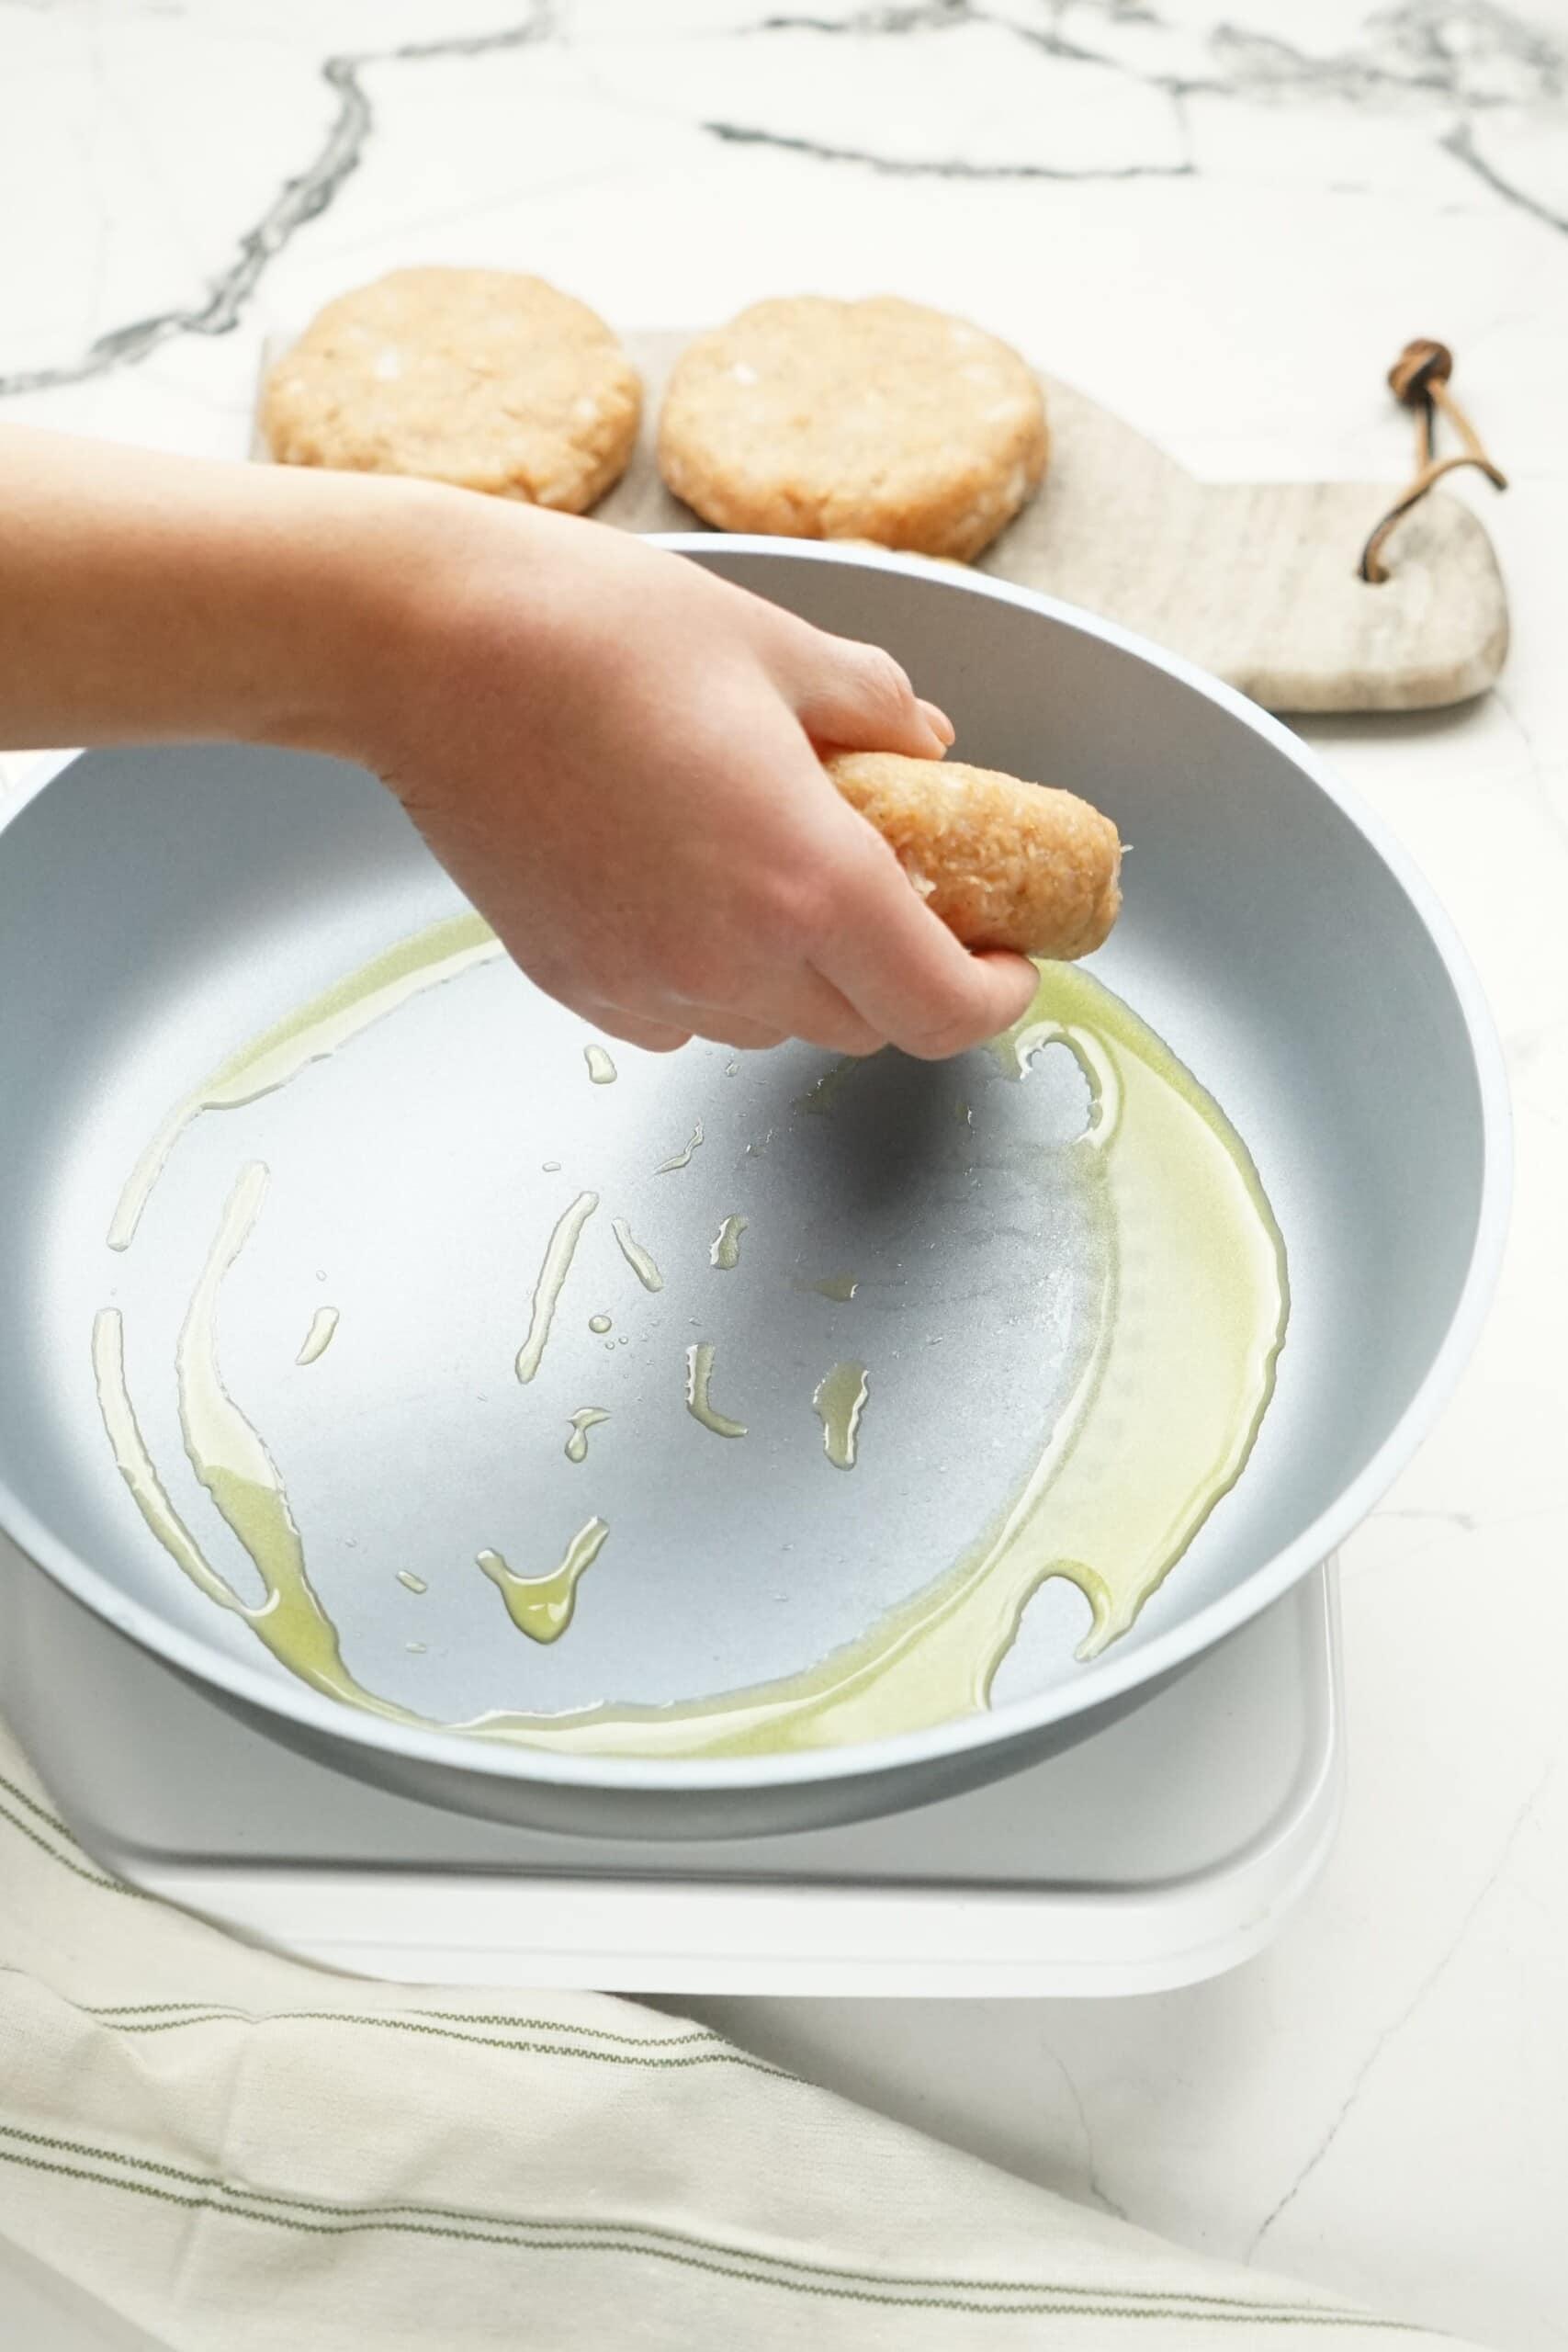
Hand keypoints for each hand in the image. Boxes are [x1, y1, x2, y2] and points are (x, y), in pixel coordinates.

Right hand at [355, 493, 1037, 1056]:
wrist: (423, 650)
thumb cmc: (595, 627)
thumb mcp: (777, 645)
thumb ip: (878, 712)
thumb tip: (928, 749)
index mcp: (810, 882)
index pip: (946, 1012)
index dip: (998, 997)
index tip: (1006, 958)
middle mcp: (733, 961)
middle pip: (864, 1028)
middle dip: (904, 975)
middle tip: (904, 895)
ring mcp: (647, 984)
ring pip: (771, 1024)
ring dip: (803, 976)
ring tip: (776, 871)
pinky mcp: (576, 986)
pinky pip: (681, 1014)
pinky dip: (711, 974)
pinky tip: (685, 884)